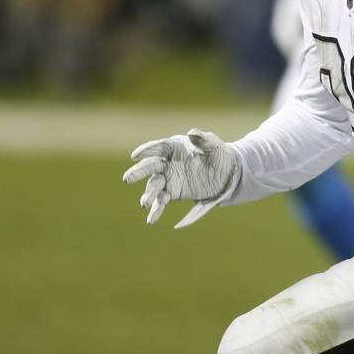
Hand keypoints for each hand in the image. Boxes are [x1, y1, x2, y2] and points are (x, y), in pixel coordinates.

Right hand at [122, 128, 239, 226]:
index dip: (146, 150)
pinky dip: (156, 210)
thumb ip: (203, 140)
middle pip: (150, 166)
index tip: (135, 156)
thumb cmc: (218, 153)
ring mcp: (168, 178)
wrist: (226, 172)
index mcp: (174, 147)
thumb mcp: (214, 145)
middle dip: (139, 172)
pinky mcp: (173, 192)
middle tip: (128, 179)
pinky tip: (150, 220)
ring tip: (144, 203)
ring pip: (154, 185)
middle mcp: (167, 162)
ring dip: (148, 194)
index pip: (158, 147)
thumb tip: (192, 133)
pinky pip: (162, 201)